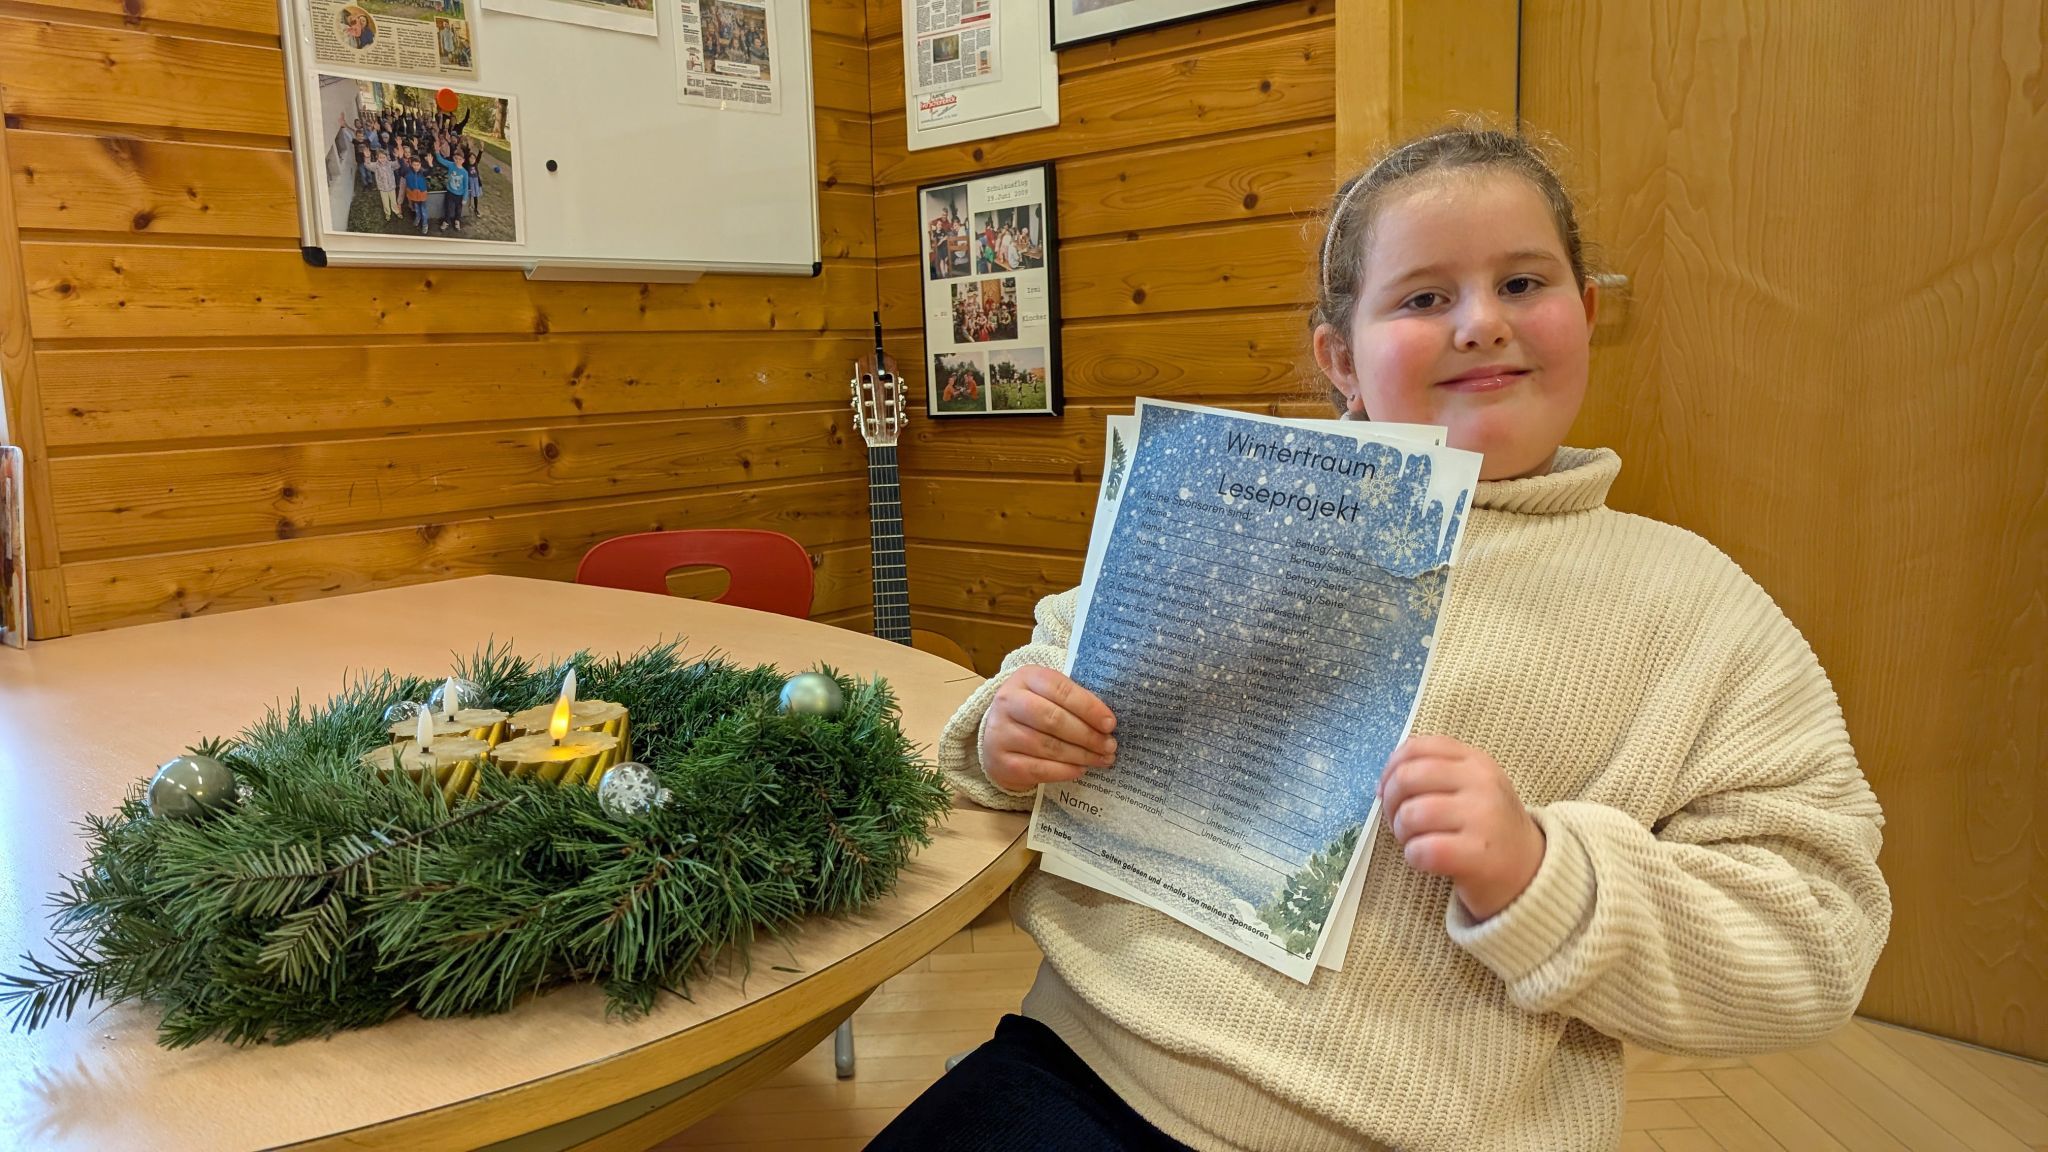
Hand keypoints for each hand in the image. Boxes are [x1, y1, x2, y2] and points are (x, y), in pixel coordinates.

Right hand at [982, 666, 1116, 792]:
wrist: (998, 736)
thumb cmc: (1034, 712)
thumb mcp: (1048, 694)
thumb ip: (1073, 701)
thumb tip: (1106, 723)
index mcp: (1025, 678)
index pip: (1060, 689)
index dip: (1088, 707)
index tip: (1110, 723)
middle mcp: (1008, 702)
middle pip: (1053, 719)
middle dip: (1087, 735)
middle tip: (1109, 745)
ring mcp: (1000, 732)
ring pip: (1048, 746)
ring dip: (1081, 755)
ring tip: (1101, 759)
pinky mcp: (1001, 762)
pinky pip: (1039, 769)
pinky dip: (1064, 771)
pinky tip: (1080, 769)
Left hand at [1379, 735, 1544, 920]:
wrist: (1531, 873)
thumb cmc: (1489, 829)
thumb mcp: (1473, 787)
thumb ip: (1435, 773)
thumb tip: (1384, 783)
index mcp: (1476, 761)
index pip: (1416, 747)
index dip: (1390, 769)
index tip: (1386, 790)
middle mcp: (1482, 783)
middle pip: (1407, 778)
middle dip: (1391, 804)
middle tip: (1400, 823)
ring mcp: (1483, 817)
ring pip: (1411, 814)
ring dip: (1402, 834)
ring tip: (1417, 842)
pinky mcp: (1478, 855)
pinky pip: (1422, 849)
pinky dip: (1414, 857)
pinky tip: (1427, 860)